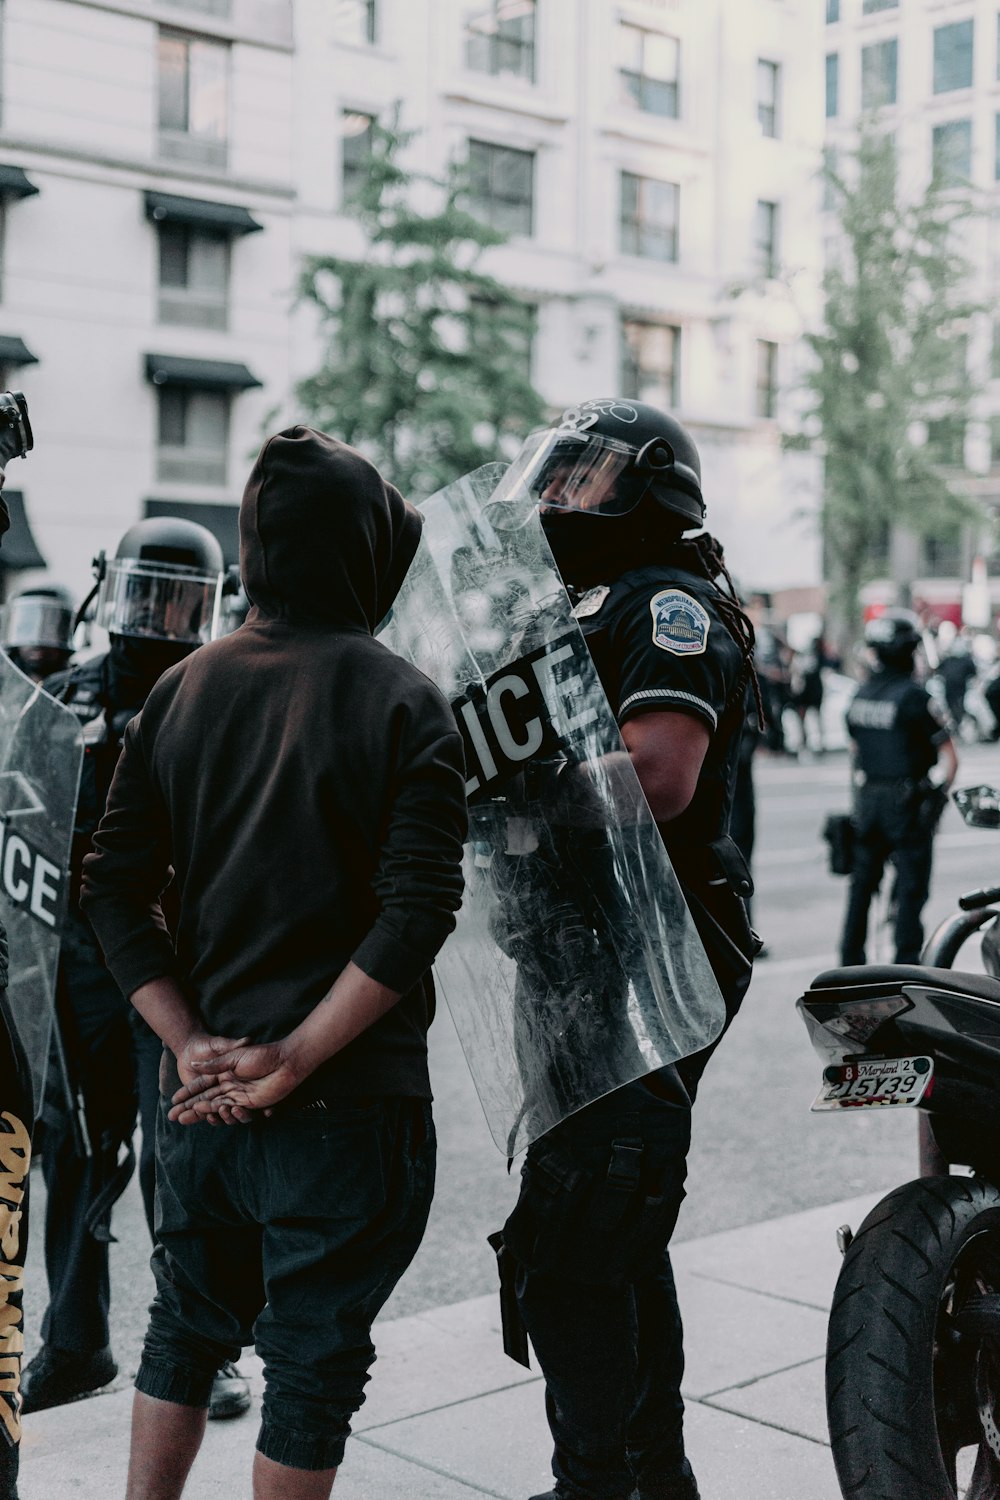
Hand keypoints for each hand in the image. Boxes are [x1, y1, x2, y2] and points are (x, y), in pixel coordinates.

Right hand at [168, 1040, 300, 1124]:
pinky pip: (236, 1113)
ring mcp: (240, 1095)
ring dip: (208, 1113)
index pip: (200, 1086)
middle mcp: (229, 1086)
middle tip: (174, 1117)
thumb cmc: (262, 1056)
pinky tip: (225, 1111)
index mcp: (223, 1073)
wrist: (285, 1062)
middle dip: (190, 1109)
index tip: (173, 1101)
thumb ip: (215, 1065)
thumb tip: (194, 1064)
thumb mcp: (235, 1057)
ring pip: (218, 1108)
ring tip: (200, 1113)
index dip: (187, 1094)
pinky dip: (230, 1114)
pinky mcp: (251, 1103)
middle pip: (206, 1100)